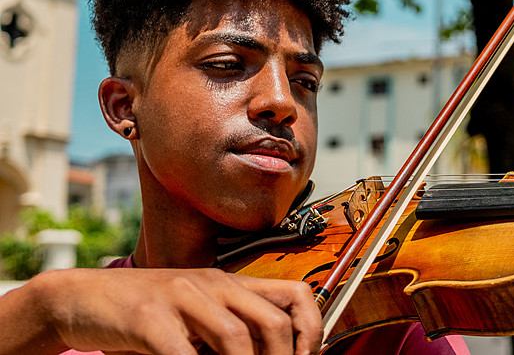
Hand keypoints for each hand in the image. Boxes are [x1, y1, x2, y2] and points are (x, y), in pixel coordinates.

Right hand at [2, 267, 320, 354]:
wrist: (82, 297)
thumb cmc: (146, 315)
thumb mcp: (198, 317)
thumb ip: (231, 332)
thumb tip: (268, 352)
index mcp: (231, 285)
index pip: (296, 295)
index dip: (312, 331)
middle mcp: (213, 284)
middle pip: (272, 321)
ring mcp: (181, 296)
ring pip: (235, 337)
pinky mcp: (148, 316)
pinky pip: (181, 353)